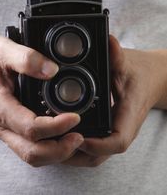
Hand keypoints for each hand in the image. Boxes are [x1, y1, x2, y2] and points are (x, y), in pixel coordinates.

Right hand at [0, 36, 83, 165]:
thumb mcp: (4, 49)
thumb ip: (27, 59)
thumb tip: (52, 70)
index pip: (31, 128)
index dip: (56, 126)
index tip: (75, 117)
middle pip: (32, 152)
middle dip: (59, 149)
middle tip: (79, 136)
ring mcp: (2, 128)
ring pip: (30, 154)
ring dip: (54, 152)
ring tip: (74, 139)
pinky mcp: (7, 127)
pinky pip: (27, 146)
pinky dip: (47, 147)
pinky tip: (60, 136)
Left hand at [63, 35, 166, 166]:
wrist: (150, 80)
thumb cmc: (138, 74)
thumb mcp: (127, 63)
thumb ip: (117, 55)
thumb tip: (109, 40)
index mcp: (129, 115)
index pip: (117, 141)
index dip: (97, 144)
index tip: (77, 135)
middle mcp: (121, 129)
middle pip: (98, 155)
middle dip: (74, 153)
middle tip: (50, 141)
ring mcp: (114, 133)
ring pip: (92, 156)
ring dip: (70, 153)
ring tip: (47, 142)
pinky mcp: (107, 132)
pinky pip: (91, 149)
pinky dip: (74, 147)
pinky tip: (56, 138)